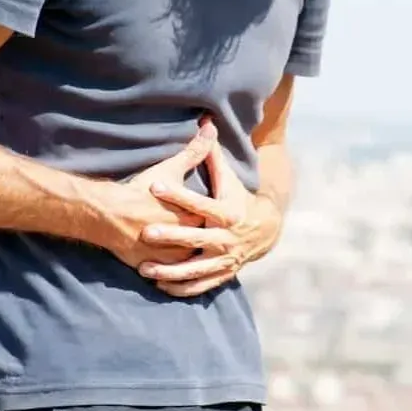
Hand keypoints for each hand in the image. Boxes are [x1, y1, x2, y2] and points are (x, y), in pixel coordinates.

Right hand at [94, 122, 218, 268]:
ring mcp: (169, 257)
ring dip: (191, 262)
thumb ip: (195, 151)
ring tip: (196, 259)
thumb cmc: (141, 190)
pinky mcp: (152, 266)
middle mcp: (186, 241)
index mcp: (195, 218)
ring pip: (188, 264)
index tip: (226, 217)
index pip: (215, 220)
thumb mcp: (171, 169)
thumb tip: (211, 128)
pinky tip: (174, 273)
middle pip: (205, 244)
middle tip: (217, 240)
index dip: (219, 218)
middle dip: (210, 243)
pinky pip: (166, 274)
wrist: (107, 213)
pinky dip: (170, 274)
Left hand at [135, 131, 282, 296]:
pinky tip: (160, 286)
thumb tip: (205, 122)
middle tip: (146, 232)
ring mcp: (225, 258)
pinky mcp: (222, 273)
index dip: (177, 195)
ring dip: (171, 271)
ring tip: (145, 268)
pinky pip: (200, 285)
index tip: (154, 185)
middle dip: (171, 236)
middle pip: (196, 238)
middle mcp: (227, 237)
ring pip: (196, 268)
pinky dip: (181, 288)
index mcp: (227, 212)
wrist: (266, 229)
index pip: (199, 203)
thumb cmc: (238, 199)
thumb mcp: (227, 179)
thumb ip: (211, 155)